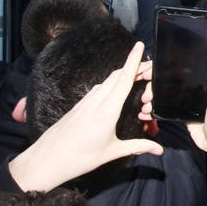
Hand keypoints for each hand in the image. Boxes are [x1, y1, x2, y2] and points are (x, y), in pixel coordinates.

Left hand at [8, 42, 161, 191]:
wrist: (47, 160)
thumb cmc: (79, 158)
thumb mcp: (113, 152)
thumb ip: (138, 146)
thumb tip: (159, 150)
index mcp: (107, 110)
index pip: (124, 79)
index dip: (134, 60)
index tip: (140, 45)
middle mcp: (96, 101)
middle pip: (118, 75)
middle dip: (134, 66)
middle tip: (150, 67)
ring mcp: (86, 101)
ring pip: (107, 81)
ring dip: (123, 74)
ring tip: (136, 77)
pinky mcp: (80, 105)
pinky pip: (98, 88)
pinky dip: (111, 83)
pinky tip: (115, 90)